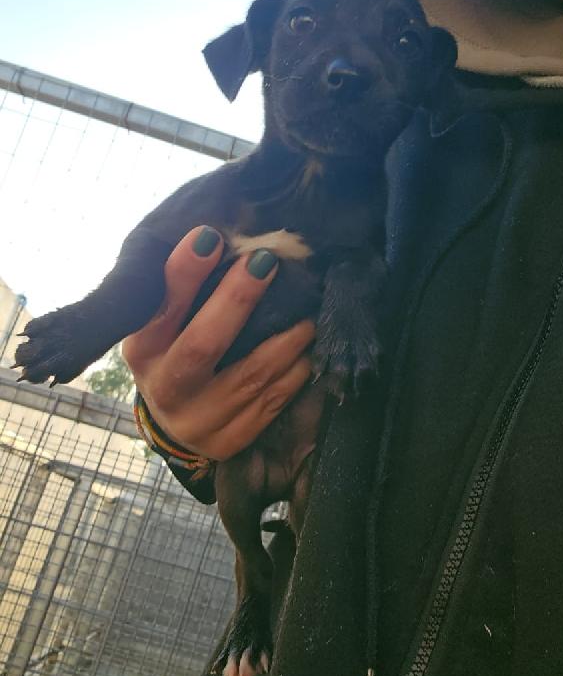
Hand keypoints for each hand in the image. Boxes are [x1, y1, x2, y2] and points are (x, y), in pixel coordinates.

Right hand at [122, 226, 314, 460]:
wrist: (175, 425)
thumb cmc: (175, 354)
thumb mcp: (162, 327)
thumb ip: (182, 293)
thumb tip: (222, 235)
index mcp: (143, 350)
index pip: (161, 307)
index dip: (184, 272)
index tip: (210, 236)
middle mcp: (165, 387)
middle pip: (202, 345)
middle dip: (237, 300)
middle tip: (266, 262)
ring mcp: (198, 420)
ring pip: (249, 376)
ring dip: (285, 340)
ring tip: (306, 312)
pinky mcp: (228, 441)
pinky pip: (271, 403)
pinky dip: (295, 372)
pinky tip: (306, 350)